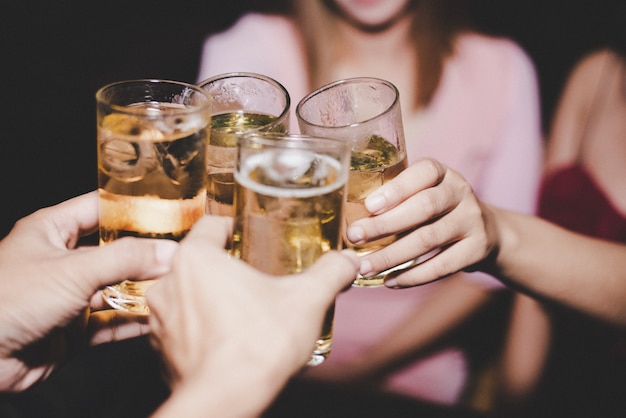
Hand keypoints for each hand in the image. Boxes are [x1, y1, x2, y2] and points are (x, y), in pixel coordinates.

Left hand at [0, 191, 177, 390]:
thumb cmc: (6, 302)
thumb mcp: (73, 270)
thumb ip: (125, 259)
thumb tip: (168, 251)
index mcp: (52, 230)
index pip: (101, 209)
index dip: (133, 209)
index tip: (169, 212)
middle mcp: (62, 260)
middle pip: (115, 250)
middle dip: (147, 254)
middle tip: (181, 253)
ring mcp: (69, 295)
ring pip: (116, 287)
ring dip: (144, 289)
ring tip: (177, 285)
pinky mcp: (74, 328)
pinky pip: (112, 321)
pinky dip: (134, 320)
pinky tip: (157, 318)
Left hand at [147, 215, 359, 416]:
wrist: (228, 401)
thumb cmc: (259, 343)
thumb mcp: (307, 299)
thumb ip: (330, 272)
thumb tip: (349, 260)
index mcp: (196, 259)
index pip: (211, 225)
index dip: (233, 228)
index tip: (251, 236)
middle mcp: (169, 284)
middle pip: (199, 262)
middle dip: (226, 267)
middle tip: (255, 276)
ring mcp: (160, 320)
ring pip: (188, 296)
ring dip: (211, 298)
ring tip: (243, 310)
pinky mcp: (162, 351)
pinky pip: (183, 329)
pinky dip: (202, 329)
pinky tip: (229, 339)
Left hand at [346, 158, 497, 286]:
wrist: (485, 231)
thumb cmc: (435, 210)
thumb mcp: (422, 192)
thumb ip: (395, 198)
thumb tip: (346, 217)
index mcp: (442, 173)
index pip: (423, 172)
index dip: (396, 189)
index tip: (368, 206)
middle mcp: (461, 192)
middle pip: (423, 207)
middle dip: (385, 224)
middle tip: (354, 237)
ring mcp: (472, 220)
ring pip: (428, 238)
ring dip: (392, 255)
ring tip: (365, 267)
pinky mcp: (477, 249)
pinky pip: (442, 266)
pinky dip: (412, 276)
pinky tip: (389, 281)